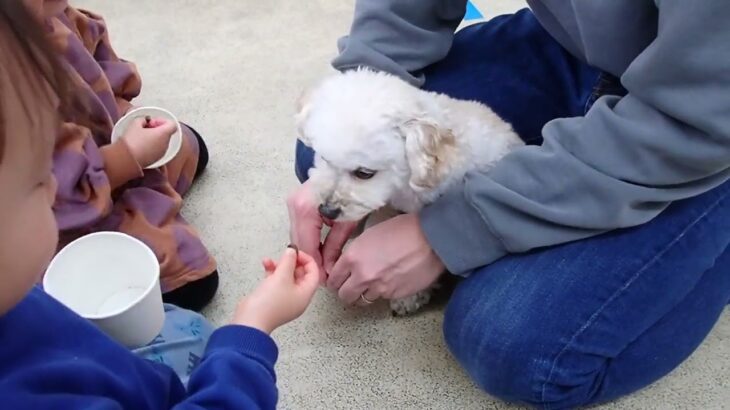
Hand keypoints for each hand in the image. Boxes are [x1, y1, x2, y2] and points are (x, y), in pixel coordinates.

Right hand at [122, 117, 175, 167]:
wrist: (126, 160)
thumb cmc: (132, 142)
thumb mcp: (134, 124)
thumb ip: (143, 119)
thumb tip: (144, 121)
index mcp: (164, 134)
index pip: (172, 124)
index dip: (162, 121)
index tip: (151, 122)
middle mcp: (166, 144)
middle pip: (166, 133)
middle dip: (157, 129)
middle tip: (145, 128)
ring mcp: (161, 153)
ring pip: (162, 141)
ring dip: (154, 137)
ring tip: (141, 137)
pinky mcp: (156, 159)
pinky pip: (157, 149)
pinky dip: (151, 146)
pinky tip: (140, 145)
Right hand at [232, 247, 319, 333]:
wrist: (250, 320)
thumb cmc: (269, 303)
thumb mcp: (282, 276)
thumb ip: (288, 261)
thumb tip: (292, 251)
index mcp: (305, 294)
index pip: (313, 273)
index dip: (307, 260)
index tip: (296, 252)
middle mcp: (297, 298)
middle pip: (300, 275)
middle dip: (292, 263)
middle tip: (284, 255)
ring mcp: (284, 299)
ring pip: (286, 277)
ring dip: (279, 266)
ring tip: (270, 260)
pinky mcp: (272, 299)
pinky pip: (276, 282)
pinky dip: (271, 272)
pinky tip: (265, 265)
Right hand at [286, 181, 358, 277]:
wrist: (353, 167)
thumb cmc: (353, 190)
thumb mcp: (347, 223)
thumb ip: (335, 247)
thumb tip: (328, 269)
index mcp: (305, 210)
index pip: (306, 247)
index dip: (315, 265)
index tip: (324, 279)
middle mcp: (294, 205)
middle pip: (298, 242)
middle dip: (311, 260)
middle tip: (325, 276)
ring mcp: (293, 202)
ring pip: (297, 235)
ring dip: (309, 250)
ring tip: (324, 265)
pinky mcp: (297, 201)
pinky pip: (300, 226)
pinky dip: (309, 239)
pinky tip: (320, 249)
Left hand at [328, 213, 443, 304]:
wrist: (431, 239)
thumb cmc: (403, 229)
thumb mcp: (370, 234)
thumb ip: (355, 253)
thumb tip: (349, 265)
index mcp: (353, 257)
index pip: (333, 279)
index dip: (335, 279)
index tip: (339, 278)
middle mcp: (363, 276)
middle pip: (344, 296)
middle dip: (346, 291)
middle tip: (352, 285)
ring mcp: (379, 288)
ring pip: (362, 300)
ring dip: (364, 294)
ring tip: (373, 283)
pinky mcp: (395, 295)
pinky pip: (383, 298)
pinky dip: (383, 292)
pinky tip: (391, 280)